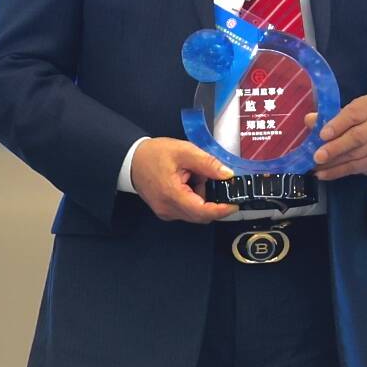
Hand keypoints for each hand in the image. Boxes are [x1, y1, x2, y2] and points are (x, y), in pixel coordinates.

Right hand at [127, 138, 241, 224]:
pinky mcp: (166, 211)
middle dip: (212, 199)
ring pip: (195, 212)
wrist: (131, 159)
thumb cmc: (154, 154)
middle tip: (214, 180)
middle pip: (201, 214)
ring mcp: (166, 212)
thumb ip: (207, 164)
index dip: (221, 210)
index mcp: (172, 195)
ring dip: (202, 197)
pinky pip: (187, 209)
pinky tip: (189, 181)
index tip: (235, 204)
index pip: (202, 212)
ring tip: (195, 175)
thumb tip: (227, 175)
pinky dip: (194, 198)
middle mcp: (168, 209)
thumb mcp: (184, 151)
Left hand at [312, 94, 366, 180]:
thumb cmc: (360, 119)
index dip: (337, 125)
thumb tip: (310, 120)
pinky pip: (355, 168)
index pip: (353, 115)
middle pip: (356, 138)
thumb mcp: (346, 111)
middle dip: (335, 148)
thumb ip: (327, 115)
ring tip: (316, 166)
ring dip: (333, 163)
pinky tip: (323, 174)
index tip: (322, 135)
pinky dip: (337, 172)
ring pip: (355, 156)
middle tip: (318, 156)